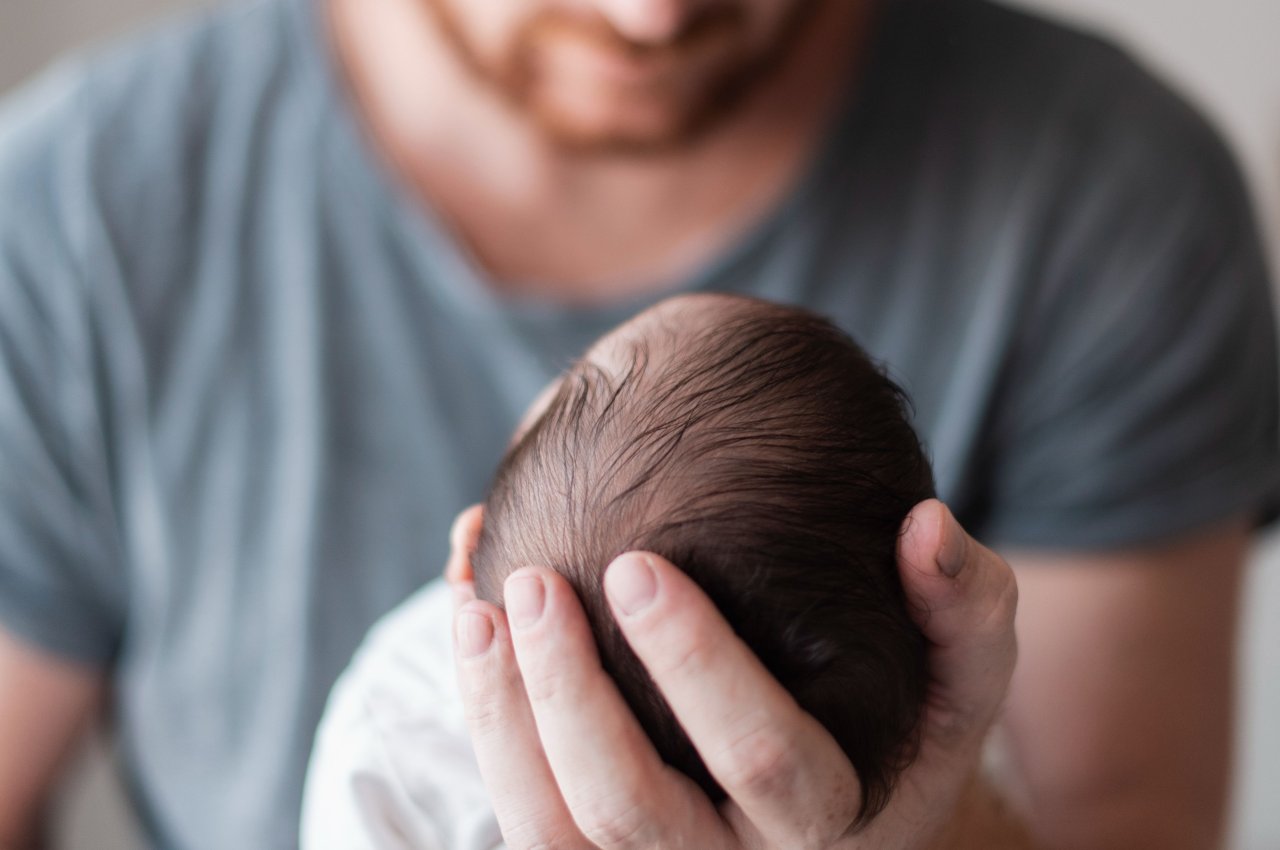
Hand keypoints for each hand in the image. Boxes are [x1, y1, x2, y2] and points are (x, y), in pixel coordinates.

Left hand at [448, 499, 1017, 848]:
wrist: (843, 815)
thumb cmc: (897, 726)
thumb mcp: (959, 678)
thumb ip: (965, 610)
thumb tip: (926, 527)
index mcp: (827, 819)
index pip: (764, 758)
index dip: (697, 667)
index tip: (640, 564)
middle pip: (631, 809)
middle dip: (568, 694)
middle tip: (533, 581)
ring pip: (553, 831)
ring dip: (501, 719)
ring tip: (476, 606)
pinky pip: (525, 816)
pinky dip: (485, 723)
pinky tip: (471, 625)